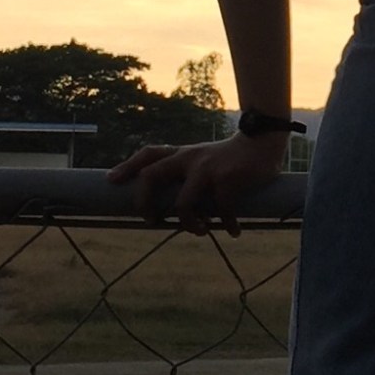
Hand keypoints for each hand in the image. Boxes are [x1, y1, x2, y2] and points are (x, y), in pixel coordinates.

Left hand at [106, 130, 289, 234]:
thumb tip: (179, 212)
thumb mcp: (206, 159)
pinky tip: (234, 230)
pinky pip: (221, 211)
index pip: (148, 154)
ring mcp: (205, 169)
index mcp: (182, 154)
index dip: (127, 167)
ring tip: (201, 231)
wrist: (263, 142)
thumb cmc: (232, 157)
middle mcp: (188, 158)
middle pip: (151, 176)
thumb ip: (190, 177)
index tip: (111, 181)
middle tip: (152, 221)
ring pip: (183, 204)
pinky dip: (227, 225)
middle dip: (144, 203)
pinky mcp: (225, 180)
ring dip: (189, 225)